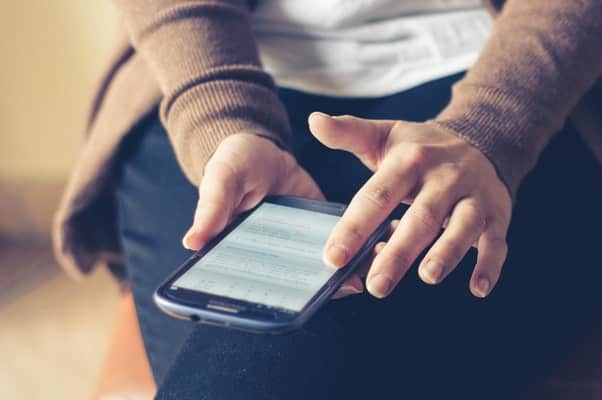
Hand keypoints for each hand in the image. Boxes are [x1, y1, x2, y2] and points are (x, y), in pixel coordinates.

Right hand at [181, 133, 362, 298]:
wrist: (263, 148)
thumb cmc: (233, 165)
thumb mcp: (221, 179)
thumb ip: (212, 208)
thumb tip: (193, 241)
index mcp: (243, 254)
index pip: (257, 286)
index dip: (277, 298)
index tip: (299, 303)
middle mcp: (275, 258)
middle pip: (297, 284)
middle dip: (323, 289)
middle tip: (349, 284)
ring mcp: (302, 245)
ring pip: (324, 268)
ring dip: (348, 271)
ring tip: (371, 267)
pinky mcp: (324, 228)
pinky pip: (344, 244)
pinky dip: (362, 247)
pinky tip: (381, 243)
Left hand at [309, 113, 511, 298]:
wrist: (482, 137)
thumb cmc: (422, 147)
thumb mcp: (385, 136)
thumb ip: (349, 133)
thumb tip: (314, 121)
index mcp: (410, 161)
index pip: (377, 195)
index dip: (354, 227)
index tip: (333, 257)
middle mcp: (443, 178)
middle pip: (420, 216)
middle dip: (399, 252)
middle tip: (376, 285)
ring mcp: (473, 196)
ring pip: (462, 226)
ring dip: (447, 252)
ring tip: (427, 276)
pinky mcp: (497, 214)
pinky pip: (496, 241)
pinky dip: (490, 264)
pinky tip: (478, 288)